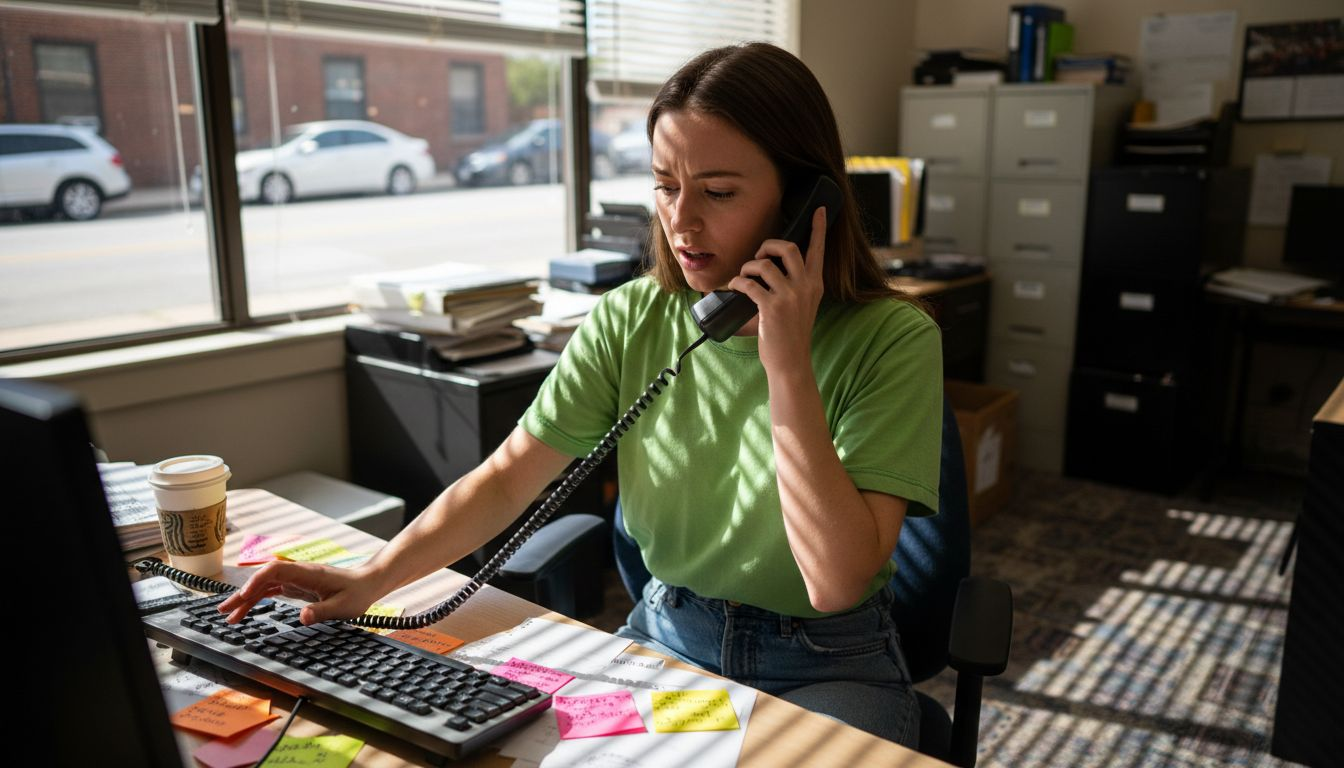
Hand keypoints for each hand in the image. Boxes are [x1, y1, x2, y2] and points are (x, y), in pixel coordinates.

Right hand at [217, 559, 382, 625]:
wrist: (367, 583)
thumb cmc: (357, 593)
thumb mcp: (343, 607)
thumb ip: (322, 611)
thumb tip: (302, 617)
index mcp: (307, 573)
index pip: (275, 570)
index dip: (257, 580)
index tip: (245, 595)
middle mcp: (297, 573)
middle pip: (263, 578)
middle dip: (242, 593)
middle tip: (223, 610)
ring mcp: (295, 579)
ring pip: (264, 586)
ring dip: (245, 599)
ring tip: (228, 616)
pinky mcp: (295, 587)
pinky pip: (271, 592)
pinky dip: (257, 601)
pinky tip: (245, 611)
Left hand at [728, 206, 827, 371]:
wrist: (790, 363)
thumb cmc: (791, 334)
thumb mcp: (802, 306)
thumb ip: (795, 286)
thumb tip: (770, 266)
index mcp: (815, 284)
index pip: (818, 250)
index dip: (818, 228)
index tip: (818, 209)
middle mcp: (805, 287)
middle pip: (788, 248)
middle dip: (768, 245)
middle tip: (759, 256)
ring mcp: (789, 297)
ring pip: (764, 264)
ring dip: (748, 266)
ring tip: (744, 276)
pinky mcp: (771, 307)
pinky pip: (749, 283)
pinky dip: (737, 282)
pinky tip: (735, 287)